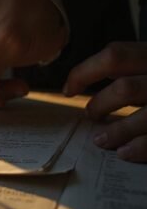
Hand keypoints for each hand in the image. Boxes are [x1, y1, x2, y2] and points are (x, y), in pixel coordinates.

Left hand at [64, 42, 146, 162]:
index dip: (84, 72)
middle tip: (90, 115)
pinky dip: (141, 147)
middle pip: (125, 88)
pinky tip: (125, 153)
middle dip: (100, 104)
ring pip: (144, 116)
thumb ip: (136, 65)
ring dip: (116, 131)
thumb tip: (95, 76)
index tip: (69, 88)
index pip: (114, 56)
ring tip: (100, 140)